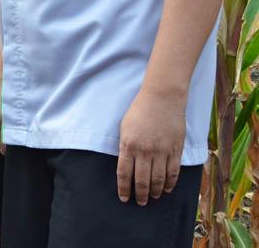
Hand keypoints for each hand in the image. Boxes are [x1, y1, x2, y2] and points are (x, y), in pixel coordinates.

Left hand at [116, 89, 185, 204]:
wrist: (162, 98)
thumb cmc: (139, 111)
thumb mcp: (124, 127)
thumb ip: (125, 147)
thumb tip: (126, 165)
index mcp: (128, 145)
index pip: (124, 173)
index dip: (124, 188)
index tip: (124, 198)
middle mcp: (145, 150)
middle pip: (142, 180)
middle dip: (140, 194)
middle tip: (140, 202)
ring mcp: (162, 151)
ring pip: (158, 179)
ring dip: (155, 191)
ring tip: (152, 198)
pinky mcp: (176, 149)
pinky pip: (173, 172)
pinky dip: (170, 183)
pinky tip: (166, 189)